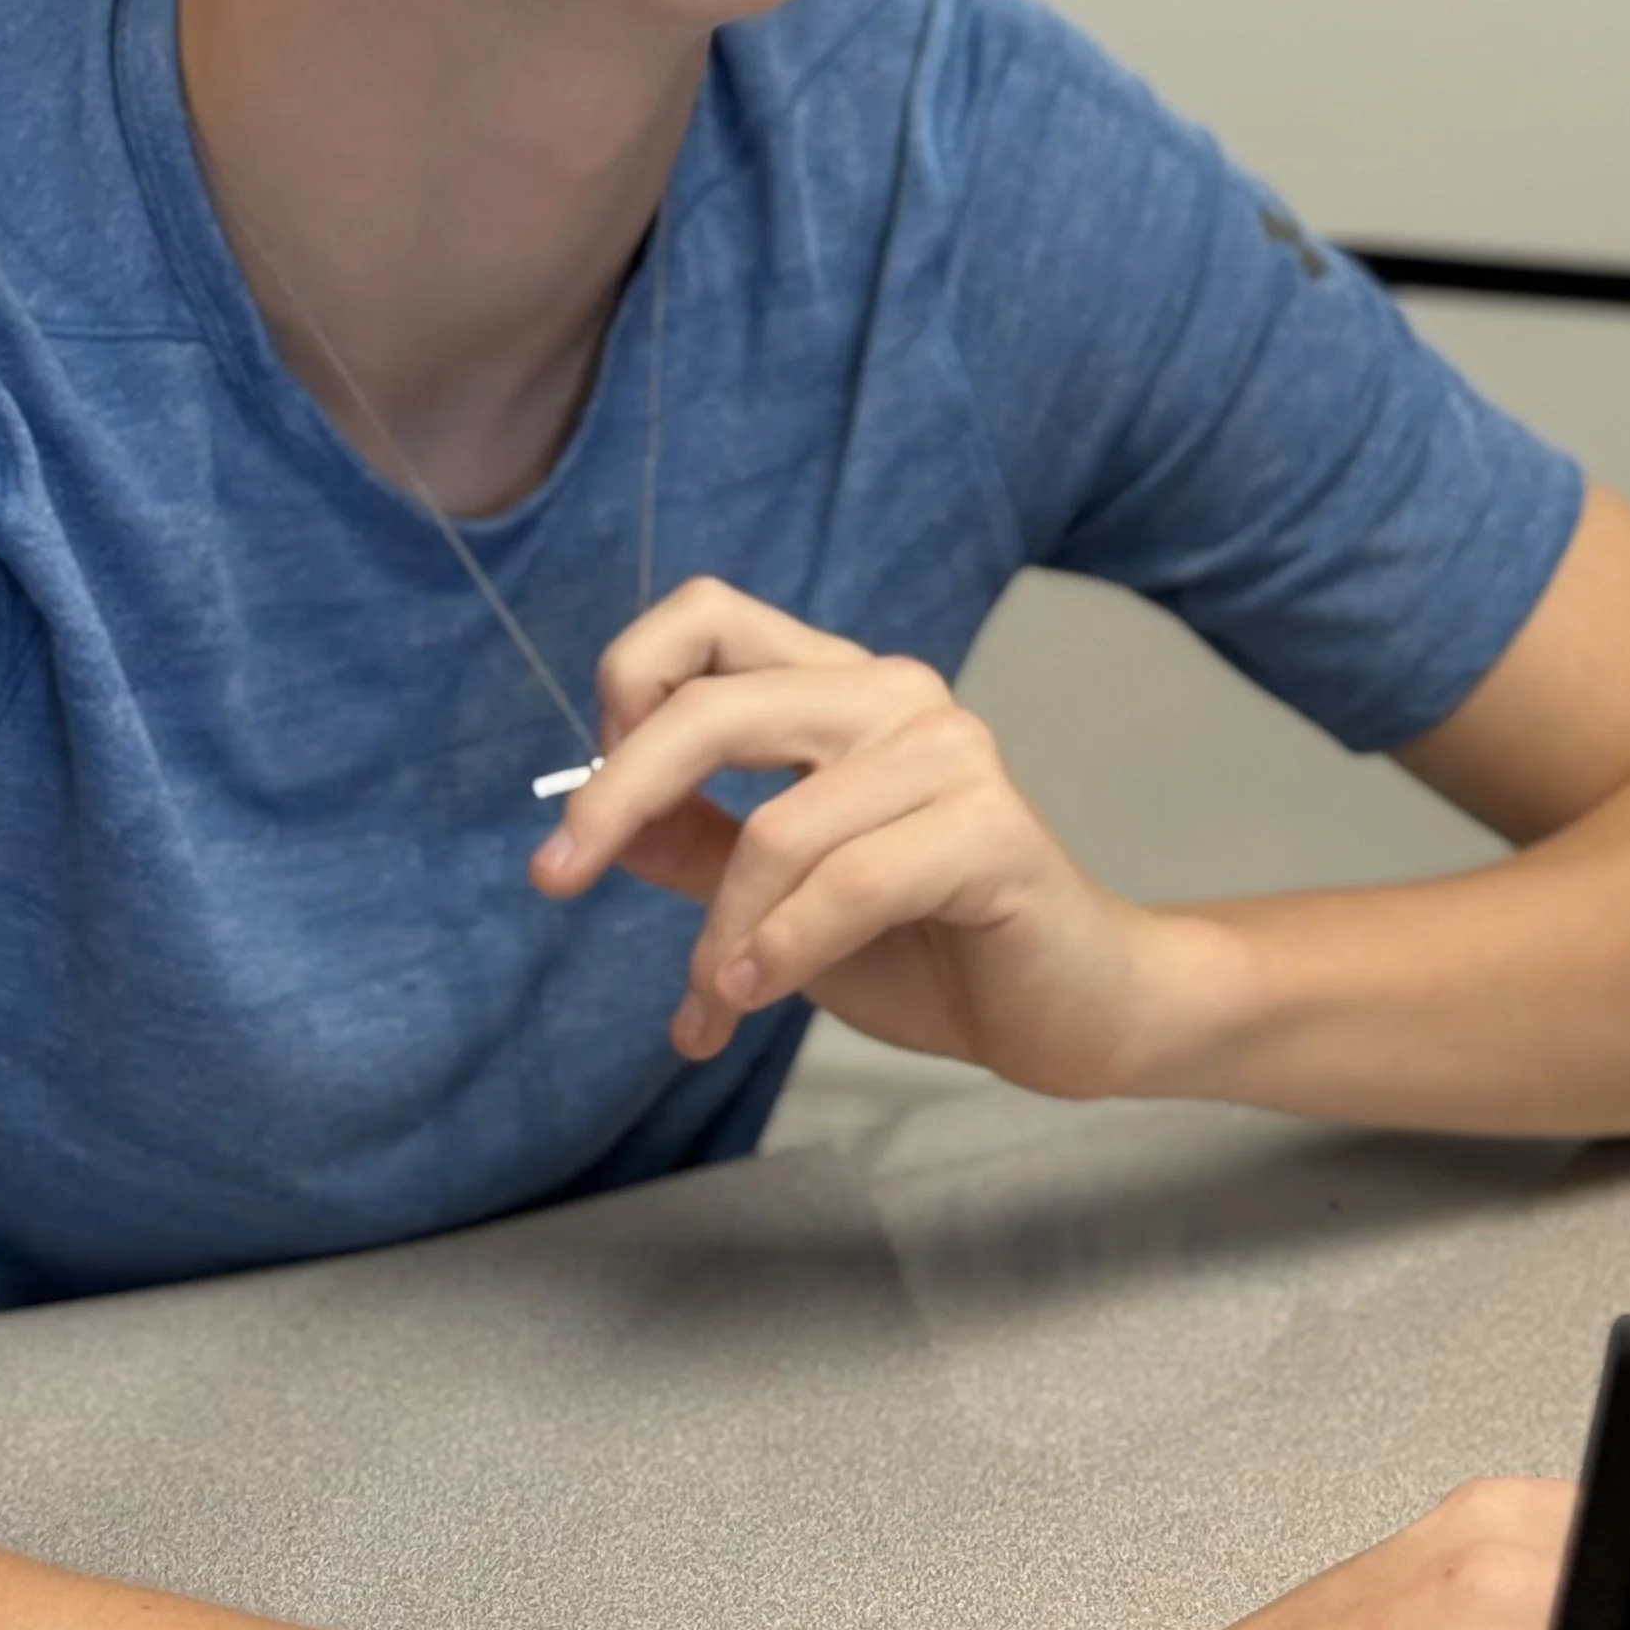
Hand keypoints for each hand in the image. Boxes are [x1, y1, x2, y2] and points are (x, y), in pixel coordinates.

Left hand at [527, 576, 1226, 1095]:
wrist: (1073, 1010)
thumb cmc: (929, 943)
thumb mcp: (778, 894)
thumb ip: (697, 845)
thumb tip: (596, 820)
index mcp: (839, 685)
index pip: (706, 618)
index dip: (626, 687)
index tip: (587, 801)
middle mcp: (893, 693)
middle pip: (713, 705)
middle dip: (617, 797)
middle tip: (556, 879)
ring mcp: (949, 752)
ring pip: (774, 829)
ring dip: (717, 940)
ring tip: (708, 1010)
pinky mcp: (990, 829)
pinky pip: (847, 886)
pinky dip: (781, 953)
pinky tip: (751, 1002)